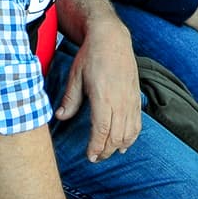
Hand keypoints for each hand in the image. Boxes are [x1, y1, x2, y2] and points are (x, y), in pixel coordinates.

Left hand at [53, 19, 141, 162]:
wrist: (112, 40)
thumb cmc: (90, 56)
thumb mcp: (75, 76)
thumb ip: (70, 99)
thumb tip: (59, 117)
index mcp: (103, 96)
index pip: (102, 130)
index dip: (96, 146)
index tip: (90, 157)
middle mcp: (120, 101)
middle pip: (116, 135)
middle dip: (106, 151)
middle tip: (94, 158)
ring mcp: (131, 100)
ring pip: (129, 132)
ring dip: (118, 146)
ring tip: (106, 154)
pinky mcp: (136, 98)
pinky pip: (138, 124)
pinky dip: (132, 137)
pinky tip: (124, 145)